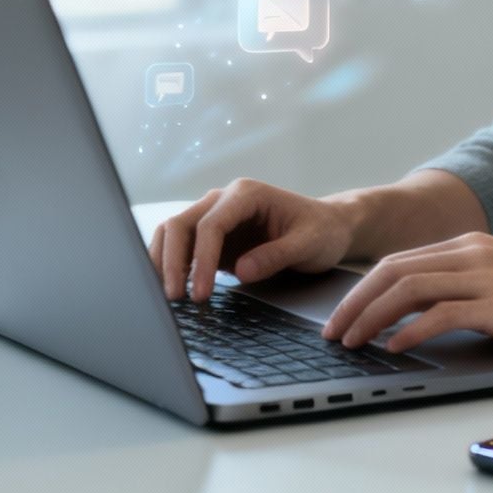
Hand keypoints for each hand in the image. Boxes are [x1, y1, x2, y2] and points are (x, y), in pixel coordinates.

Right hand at [149, 178, 358, 301]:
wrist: (327, 227)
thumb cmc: (321, 231)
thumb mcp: (309, 244)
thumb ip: (276, 255)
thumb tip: (241, 272)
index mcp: (247, 194)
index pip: (211, 224)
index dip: (201, 259)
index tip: (200, 293)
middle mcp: (224, 200)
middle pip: (181, 224)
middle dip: (172, 261)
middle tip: (175, 298)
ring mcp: (215, 217)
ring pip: (173, 233)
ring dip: (164, 262)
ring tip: (168, 296)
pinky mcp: (213, 238)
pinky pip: (182, 247)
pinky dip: (171, 265)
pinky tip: (173, 288)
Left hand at [321, 232, 492, 356]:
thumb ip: (469, 288)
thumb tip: (424, 317)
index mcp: (471, 244)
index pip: (400, 261)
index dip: (363, 288)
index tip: (342, 314)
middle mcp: (473, 252)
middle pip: (392, 270)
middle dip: (354, 302)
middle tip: (332, 332)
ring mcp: (486, 275)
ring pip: (408, 289)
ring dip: (371, 317)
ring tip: (353, 343)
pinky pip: (440, 314)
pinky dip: (409, 331)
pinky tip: (395, 349)